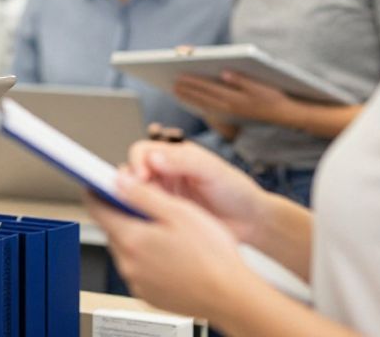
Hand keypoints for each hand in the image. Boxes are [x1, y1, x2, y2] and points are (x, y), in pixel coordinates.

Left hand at [85, 169, 256, 318]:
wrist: (231, 296)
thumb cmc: (212, 255)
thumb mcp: (178, 211)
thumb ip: (143, 194)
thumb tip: (119, 181)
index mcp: (132, 239)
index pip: (97, 209)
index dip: (98, 192)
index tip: (99, 184)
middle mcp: (128, 263)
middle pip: (112, 229)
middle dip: (123, 214)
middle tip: (146, 205)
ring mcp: (137, 282)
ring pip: (126, 250)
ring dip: (137, 237)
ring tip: (165, 232)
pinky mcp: (148, 295)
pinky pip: (138, 270)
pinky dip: (147, 259)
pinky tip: (171, 254)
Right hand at [124, 139, 267, 242]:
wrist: (251, 223)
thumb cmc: (236, 191)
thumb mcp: (212, 170)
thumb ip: (183, 161)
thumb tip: (153, 158)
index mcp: (172, 157)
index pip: (141, 152)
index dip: (136, 163)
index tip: (141, 177)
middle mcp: (163, 175)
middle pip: (131, 174)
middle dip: (127, 184)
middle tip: (132, 197)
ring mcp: (162, 198)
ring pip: (133, 196)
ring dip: (130, 202)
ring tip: (138, 213)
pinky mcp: (164, 219)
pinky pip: (143, 216)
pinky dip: (139, 219)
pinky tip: (146, 226)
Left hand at [173, 71, 297, 125]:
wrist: (283, 114)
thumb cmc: (272, 96)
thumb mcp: (260, 86)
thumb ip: (241, 79)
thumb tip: (224, 72)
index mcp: (235, 98)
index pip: (209, 88)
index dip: (193, 81)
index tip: (179, 75)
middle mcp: (229, 107)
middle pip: (203, 96)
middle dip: (187, 89)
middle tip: (172, 82)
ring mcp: (229, 113)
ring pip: (203, 104)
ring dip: (189, 98)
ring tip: (175, 90)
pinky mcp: (230, 115)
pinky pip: (209, 110)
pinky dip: (197, 105)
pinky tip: (190, 101)